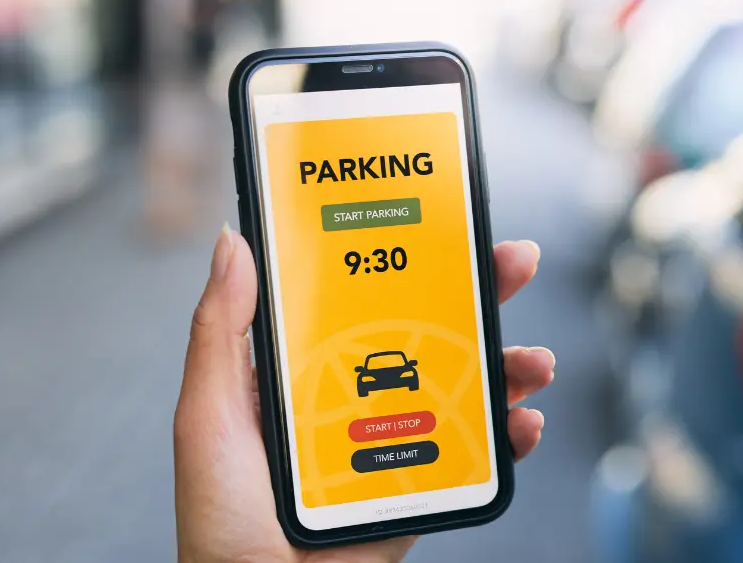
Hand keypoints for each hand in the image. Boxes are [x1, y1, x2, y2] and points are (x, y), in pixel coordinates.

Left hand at [174, 227, 552, 562]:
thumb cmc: (221, 519)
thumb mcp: (209, 415)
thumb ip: (220, 332)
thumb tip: (232, 244)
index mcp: (311, 368)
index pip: (370, 296)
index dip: (412, 258)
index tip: (445, 223)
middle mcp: (361, 395)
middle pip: (434, 330)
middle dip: (484, 294)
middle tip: (516, 263)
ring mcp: (396, 438)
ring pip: (468, 386)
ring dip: (511, 366)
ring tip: (533, 362)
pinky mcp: (423, 482)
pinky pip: (479, 453)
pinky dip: (512, 436)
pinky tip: (525, 423)